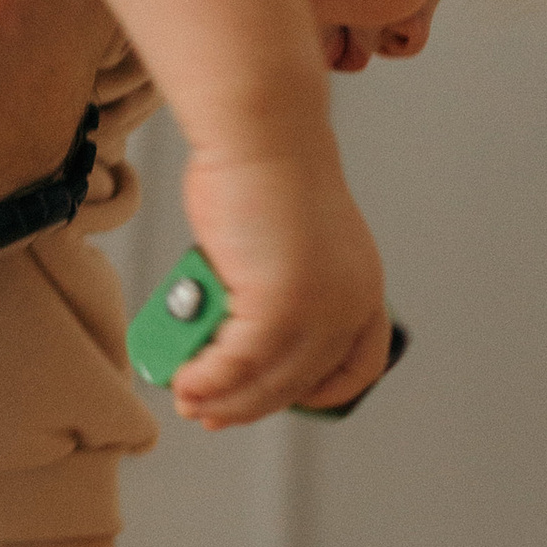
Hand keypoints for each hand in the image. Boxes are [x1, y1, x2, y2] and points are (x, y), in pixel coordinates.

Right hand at [173, 140, 391, 427]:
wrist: (260, 134)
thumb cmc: (261, 176)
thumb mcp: (282, 246)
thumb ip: (268, 292)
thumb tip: (226, 335)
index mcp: (362, 287)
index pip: (359, 365)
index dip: (322, 392)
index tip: (282, 400)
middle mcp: (350, 303)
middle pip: (301, 382)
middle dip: (252, 405)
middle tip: (212, 411)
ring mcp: (319, 308)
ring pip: (267, 379)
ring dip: (223, 399)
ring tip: (188, 398)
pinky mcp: (280, 306)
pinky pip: (236, 362)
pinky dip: (206, 378)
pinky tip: (184, 382)